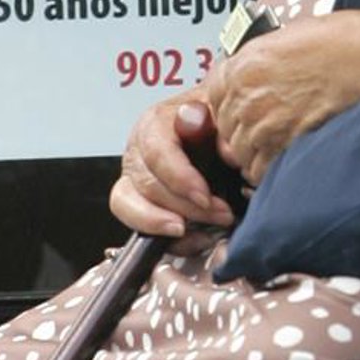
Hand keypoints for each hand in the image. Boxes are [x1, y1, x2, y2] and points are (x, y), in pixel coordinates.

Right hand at [110, 97, 238, 239]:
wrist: (219, 137)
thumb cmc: (219, 125)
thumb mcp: (227, 119)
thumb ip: (228, 133)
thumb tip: (231, 154)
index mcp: (157, 123)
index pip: (156, 152)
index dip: (179, 178)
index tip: (205, 197)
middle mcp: (138, 150)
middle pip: (147, 184)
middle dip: (185, 207)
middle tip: (223, 215)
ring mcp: (134, 178)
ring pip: (127, 204)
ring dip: (164, 224)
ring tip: (197, 233)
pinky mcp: (139, 203)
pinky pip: (138, 226)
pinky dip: (167, 240)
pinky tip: (197, 239)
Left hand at [207, 12, 359, 183]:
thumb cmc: (339, 40)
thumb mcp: (284, 38)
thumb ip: (258, 61)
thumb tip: (252, 77)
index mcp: (243, 66)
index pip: (212, 97)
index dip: (227, 104)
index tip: (238, 109)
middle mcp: (248, 97)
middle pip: (224, 127)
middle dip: (239, 130)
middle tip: (260, 130)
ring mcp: (265, 123)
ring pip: (239, 152)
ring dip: (252, 152)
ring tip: (271, 146)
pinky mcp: (287, 144)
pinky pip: (261, 170)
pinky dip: (267, 170)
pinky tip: (280, 160)